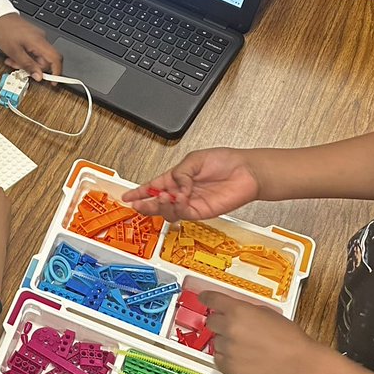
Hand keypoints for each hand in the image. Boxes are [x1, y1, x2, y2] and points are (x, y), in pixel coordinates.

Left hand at [0, 13, 61, 78]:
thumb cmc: (3, 30)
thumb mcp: (14, 52)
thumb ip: (28, 65)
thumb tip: (39, 76)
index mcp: (39, 41)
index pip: (56, 58)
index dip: (57, 72)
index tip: (53, 81)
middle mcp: (41, 38)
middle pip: (45, 60)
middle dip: (33, 67)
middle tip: (19, 68)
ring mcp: (37, 36)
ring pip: (37, 56)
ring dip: (26, 62)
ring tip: (12, 60)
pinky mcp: (31, 36)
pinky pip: (33, 50)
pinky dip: (25, 55)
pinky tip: (14, 54)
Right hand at [121, 148, 260, 219]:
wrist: (246, 172)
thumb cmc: (226, 161)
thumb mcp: (195, 159)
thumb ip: (180, 174)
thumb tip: (173, 186)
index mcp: (178, 177)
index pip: (153, 186)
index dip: (139, 191)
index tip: (127, 196)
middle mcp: (182, 192)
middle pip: (157, 201)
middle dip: (145, 203)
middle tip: (137, 204)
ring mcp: (190, 203)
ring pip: (167, 210)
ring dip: (161, 204)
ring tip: (163, 196)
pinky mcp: (200, 211)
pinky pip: (182, 213)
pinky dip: (178, 206)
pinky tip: (180, 197)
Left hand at [199, 290, 322, 373]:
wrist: (300, 364)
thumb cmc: (290, 339)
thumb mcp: (268, 313)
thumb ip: (246, 310)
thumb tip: (235, 310)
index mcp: (239, 311)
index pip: (212, 299)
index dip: (206, 298)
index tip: (203, 298)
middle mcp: (229, 328)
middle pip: (210, 322)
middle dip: (220, 323)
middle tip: (234, 329)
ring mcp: (228, 349)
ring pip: (215, 342)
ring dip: (225, 343)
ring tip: (246, 347)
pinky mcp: (229, 368)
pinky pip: (219, 359)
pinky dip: (227, 358)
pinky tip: (244, 358)